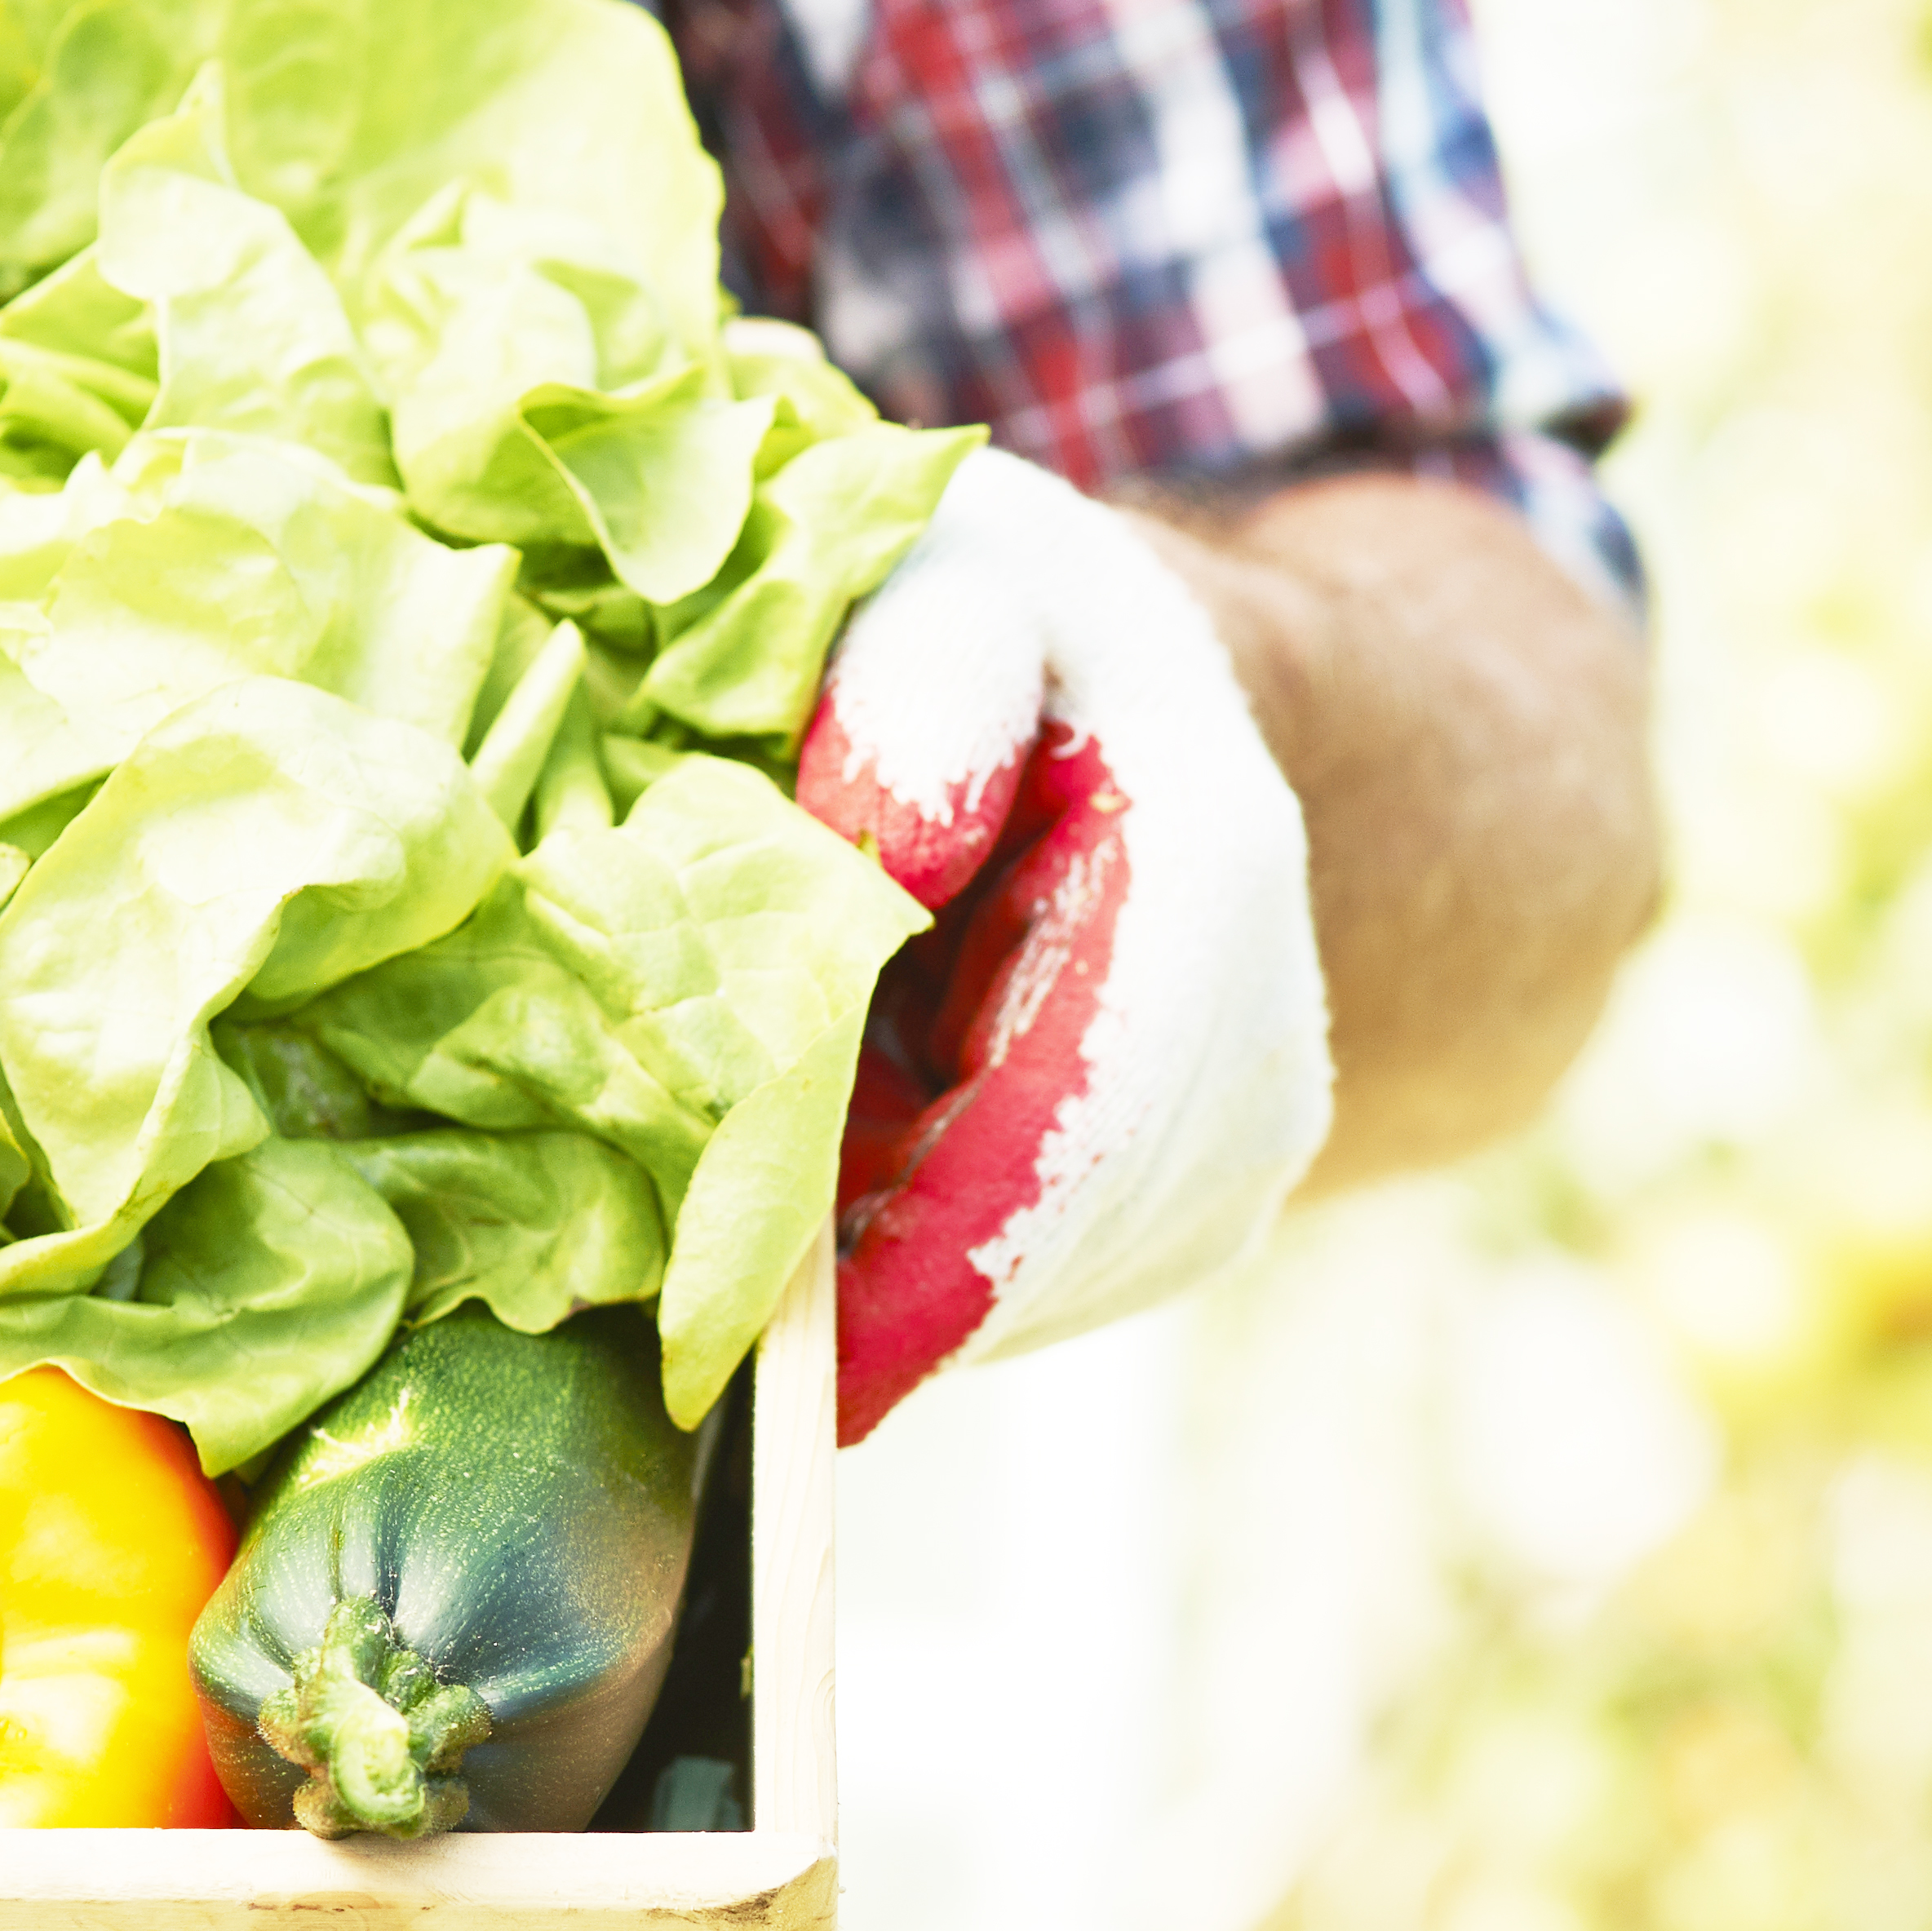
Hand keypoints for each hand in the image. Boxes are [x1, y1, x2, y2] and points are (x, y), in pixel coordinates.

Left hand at [797, 450, 1331, 1443]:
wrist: (1133, 711)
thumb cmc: (998, 622)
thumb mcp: (951, 572)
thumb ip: (919, 670)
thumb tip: (878, 849)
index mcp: (1209, 886)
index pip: (1067, 1137)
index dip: (913, 1267)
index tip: (760, 1358)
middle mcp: (1260, 1062)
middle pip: (1034, 1254)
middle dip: (845, 1286)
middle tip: (671, 1290)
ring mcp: (1235, 1168)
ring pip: (1015, 1299)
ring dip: (861, 1271)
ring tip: (745, 1169)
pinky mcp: (1184, 1226)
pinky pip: (1012, 1295)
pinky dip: (894, 1259)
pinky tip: (828, 1159)